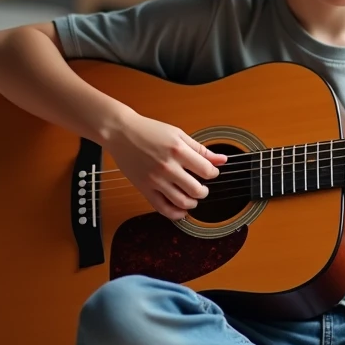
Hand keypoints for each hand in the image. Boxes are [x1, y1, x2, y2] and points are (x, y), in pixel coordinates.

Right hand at [105, 112, 226, 220]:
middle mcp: (167, 167)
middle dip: (204, 191)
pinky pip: (162, 208)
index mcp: (178, 150)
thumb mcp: (178, 134)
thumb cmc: (149, 130)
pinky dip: (175, 214)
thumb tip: (222, 160)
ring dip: (192, 203)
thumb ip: (201, 149)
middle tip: (202, 188)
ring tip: (193, 198)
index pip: (206, 170)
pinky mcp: (144, 188)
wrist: (121, 132)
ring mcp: (155, 179)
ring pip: (181, 202)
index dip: (213, 173)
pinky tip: (181, 211)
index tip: (211, 173)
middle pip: (196, 189)